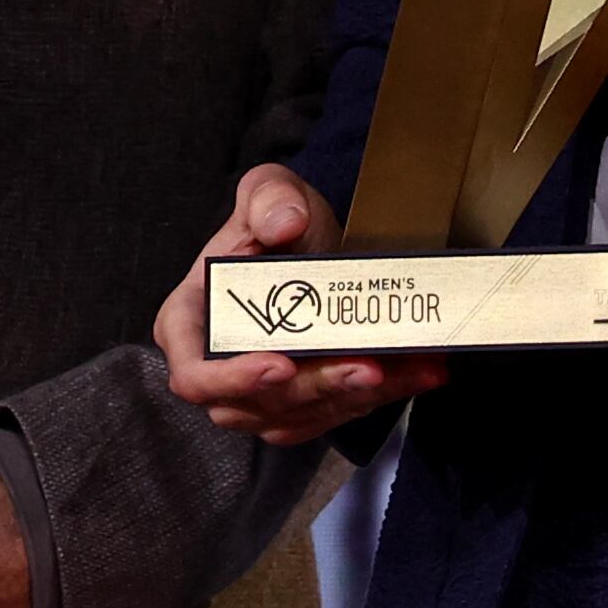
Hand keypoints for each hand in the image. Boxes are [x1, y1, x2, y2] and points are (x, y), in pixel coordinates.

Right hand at [157, 164, 445, 442]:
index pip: (194, 373)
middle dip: (317, 388)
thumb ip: (269, 198)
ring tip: (406, 368)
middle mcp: (219, 368)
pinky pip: (334, 413)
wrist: (318, 243)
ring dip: (355, 397)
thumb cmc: (279, 222)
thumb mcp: (270, 191)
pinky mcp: (301, 404)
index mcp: (190, 322)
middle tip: (368, 367)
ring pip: (302, 416)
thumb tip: (283, 223)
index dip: (231, 379)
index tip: (281, 365)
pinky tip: (417, 371)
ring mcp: (259, 393)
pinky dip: (378, 397)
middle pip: (257, 404)